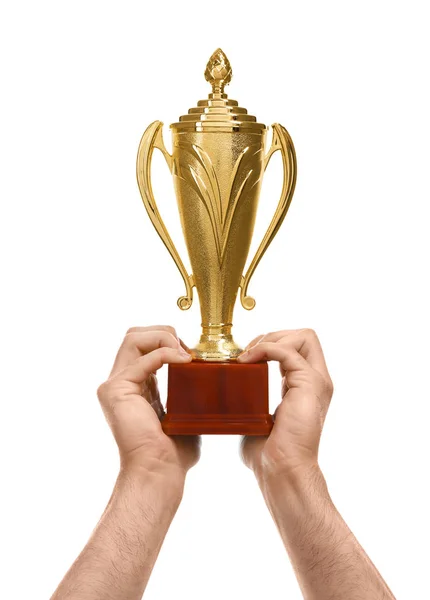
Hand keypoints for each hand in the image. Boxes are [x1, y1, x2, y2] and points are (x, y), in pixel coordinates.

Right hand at [97, 325, 200, 476]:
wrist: (160, 472)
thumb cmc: (173, 452)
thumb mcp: (184, 411)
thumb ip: (189, 390)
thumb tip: (211, 377)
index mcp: (135, 384)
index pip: (144, 344)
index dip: (168, 340)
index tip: (192, 353)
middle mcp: (120, 381)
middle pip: (135, 334)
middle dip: (163, 333)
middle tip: (187, 349)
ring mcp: (114, 384)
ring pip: (133, 338)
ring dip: (163, 338)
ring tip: (184, 353)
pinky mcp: (115, 390)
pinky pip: (141, 359)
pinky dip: (164, 354)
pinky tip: (183, 361)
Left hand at [238, 329, 332, 477]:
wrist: (280, 471)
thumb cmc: (267, 452)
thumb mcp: (257, 415)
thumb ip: (251, 398)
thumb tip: (227, 390)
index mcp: (306, 385)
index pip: (298, 346)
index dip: (273, 342)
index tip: (247, 356)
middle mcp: (316, 380)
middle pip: (305, 335)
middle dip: (274, 335)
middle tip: (248, 352)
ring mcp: (316, 382)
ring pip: (304, 336)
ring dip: (271, 339)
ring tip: (249, 355)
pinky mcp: (310, 385)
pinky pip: (288, 351)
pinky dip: (266, 349)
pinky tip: (247, 361)